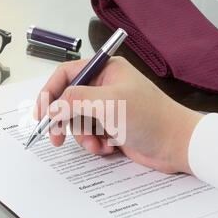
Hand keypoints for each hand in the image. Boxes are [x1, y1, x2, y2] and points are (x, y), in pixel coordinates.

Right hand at [34, 57, 201, 173]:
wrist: (177, 144)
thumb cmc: (150, 117)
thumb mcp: (109, 104)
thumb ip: (75, 101)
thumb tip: (51, 108)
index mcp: (105, 70)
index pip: (66, 75)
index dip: (49, 92)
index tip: (40, 114)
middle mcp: (105, 86)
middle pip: (68, 100)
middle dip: (63, 122)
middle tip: (56, 139)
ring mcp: (108, 108)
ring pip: (77, 121)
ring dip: (83, 136)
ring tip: (96, 144)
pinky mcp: (112, 126)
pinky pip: (90, 134)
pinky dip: (95, 143)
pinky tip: (109, 147)